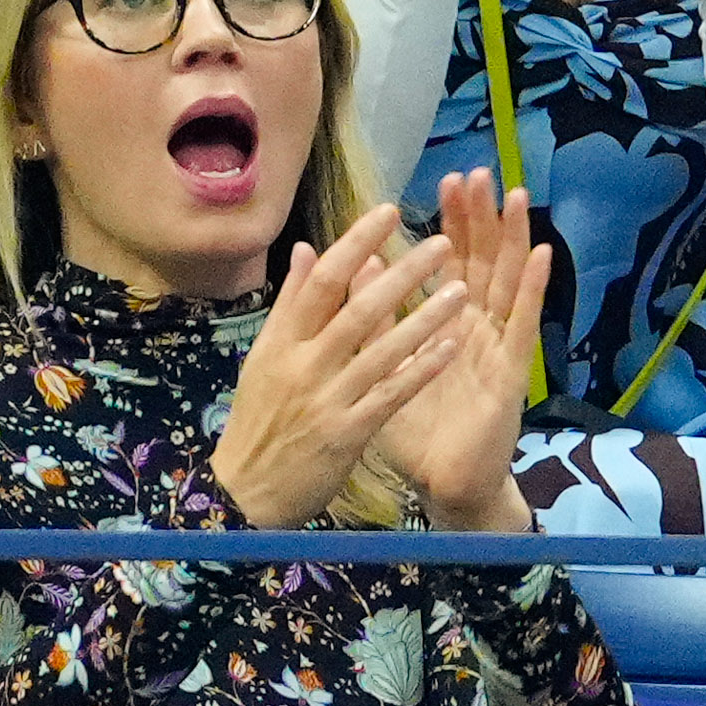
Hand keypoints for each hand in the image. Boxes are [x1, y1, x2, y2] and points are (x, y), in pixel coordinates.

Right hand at [212, 212, 467, 528]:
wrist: (244, 492)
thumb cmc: (260, 421)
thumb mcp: (264, 360)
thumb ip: (291, 306)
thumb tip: (309, 249)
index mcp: (280, 342)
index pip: (321, 281)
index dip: (357, 244)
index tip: (389, 213)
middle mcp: (302, 364)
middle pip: (357, 308)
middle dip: (403, 273)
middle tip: (444, 243)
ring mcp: (326, 399)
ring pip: (381, 349)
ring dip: (425, 317)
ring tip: (461, 289)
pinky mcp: (347, 432)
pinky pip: (392, 394)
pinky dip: (422, 368)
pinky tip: (453, 346)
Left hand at [367, 172, 550, 531]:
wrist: (443, 485)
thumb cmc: (416, 430)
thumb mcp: (383, 363)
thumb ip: (373, 312)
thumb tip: (359, 259)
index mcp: (446, 324)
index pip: (452, 262)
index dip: (453, 222)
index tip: (448, 181)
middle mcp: (477, 328)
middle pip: (483, 262)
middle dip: (482, 218)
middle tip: (480, 173)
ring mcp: (498, 348)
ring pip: (507, 282)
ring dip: (512, 239)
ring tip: (516, 196)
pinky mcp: (511, 372)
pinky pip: (523, 325)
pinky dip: (533, 289)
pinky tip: (542, 255)